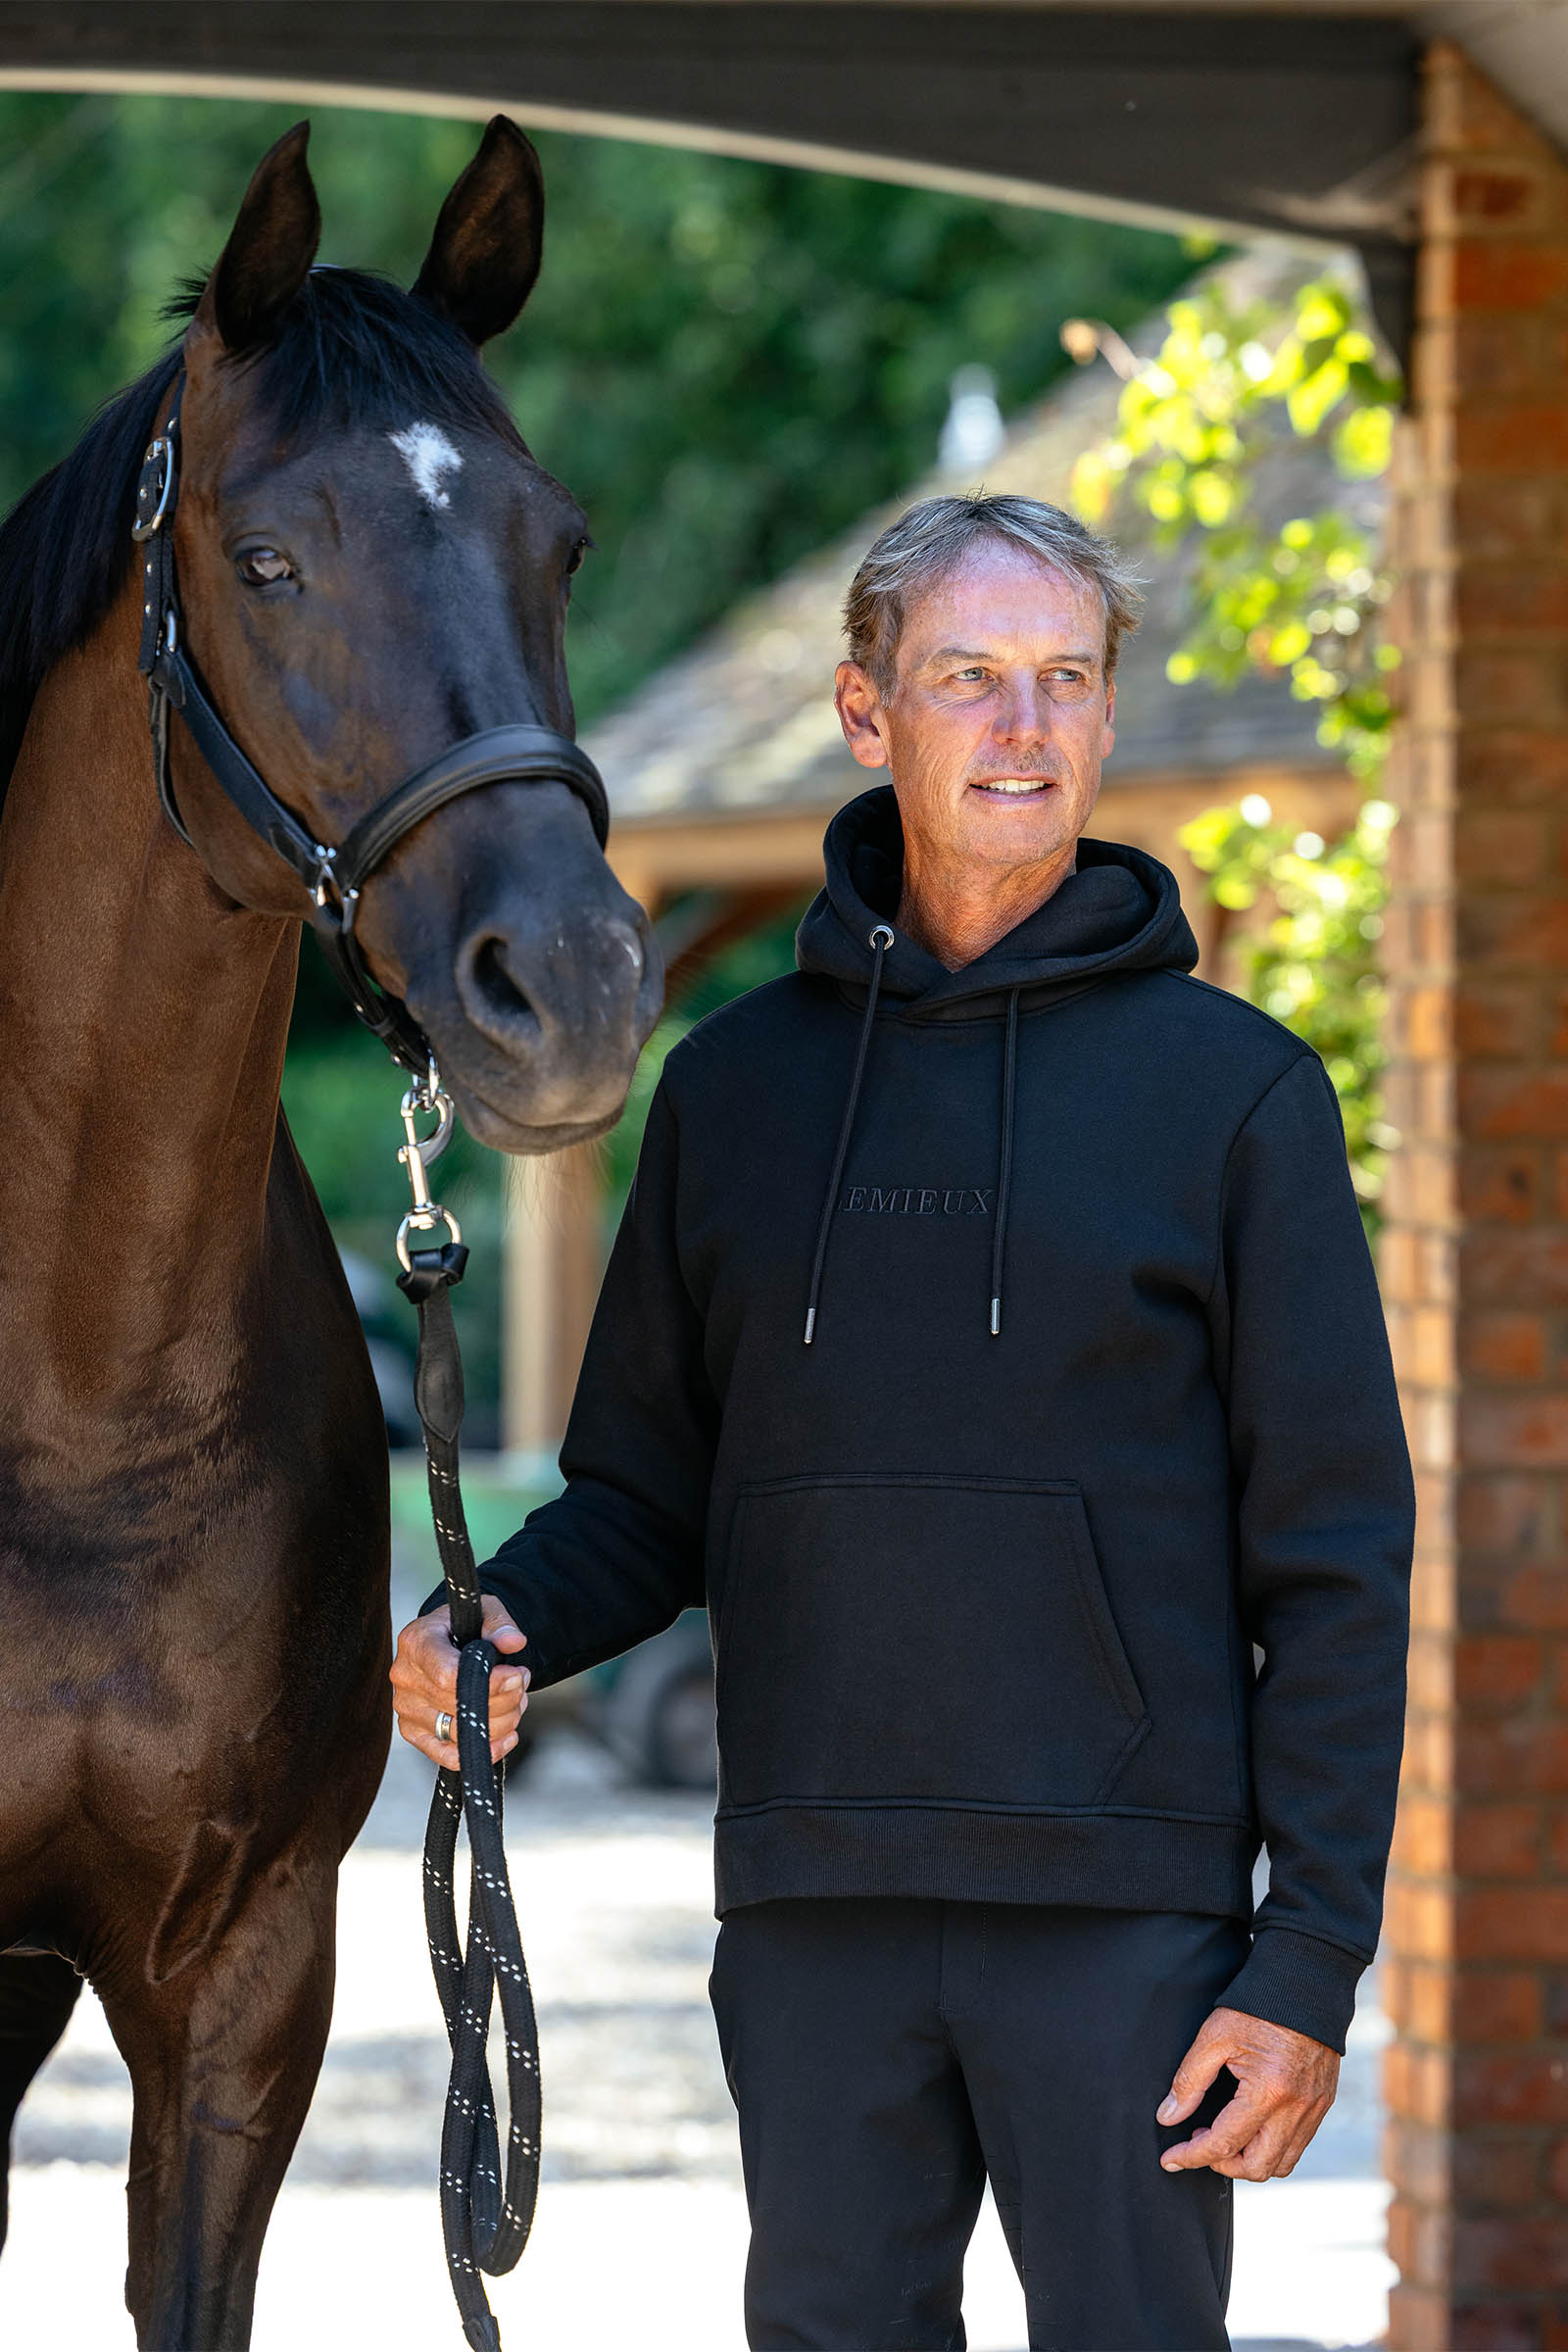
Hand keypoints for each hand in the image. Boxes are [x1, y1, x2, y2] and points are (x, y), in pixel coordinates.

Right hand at [390, 1594, 528, 1770]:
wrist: (447, 1642)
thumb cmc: (465, 1626)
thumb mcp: (485, 1611)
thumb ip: (500, 1624)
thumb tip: (514, 1641)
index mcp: (416, 1642)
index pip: (447, 1674)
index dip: (488, 1683)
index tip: (516, 1675)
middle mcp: (405, 1677)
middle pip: (458, 1706)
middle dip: (504, 1700)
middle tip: (521, 1684)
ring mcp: (406, 1709)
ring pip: (458, 1732)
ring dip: (500, 1722)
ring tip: (516, 1702)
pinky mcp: (414, 1732)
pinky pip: (447, 1755)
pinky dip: (483, 1750)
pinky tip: (506, 1737)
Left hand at [1156, 2005, 1338, 2180]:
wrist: (1305, 1983)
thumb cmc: (1257, 2006)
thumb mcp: (1214, 2036)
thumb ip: (1189, 2081)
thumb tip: (1167, 2117)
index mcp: (1268, 2092)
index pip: (1224, 2143)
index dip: (1191, 2156)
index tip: (1169, 2159)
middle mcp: (1296, 2109)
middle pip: (1257, 2168)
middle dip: (1222, 2164)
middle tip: (1200, 2140)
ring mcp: (1314, 2109)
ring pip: (1281, 2163)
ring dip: (1249, 2160)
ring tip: (1224, 2133)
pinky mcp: (1323, 2103)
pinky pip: (1297, 2145)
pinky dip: (1270, 2147)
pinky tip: (1250, 2125)